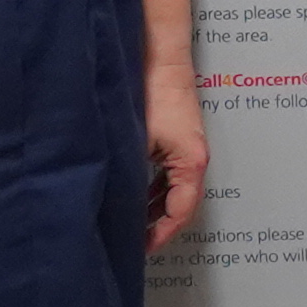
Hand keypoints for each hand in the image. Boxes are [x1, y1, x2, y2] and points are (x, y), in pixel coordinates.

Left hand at [142, 65, 209, 255]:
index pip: (181, 212)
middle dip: (157, 226)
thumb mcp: (136, 142)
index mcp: (191, 163)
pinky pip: (168, 175)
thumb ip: (128, 175)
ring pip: (174, 190)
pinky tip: (134, 194)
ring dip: (154, 208)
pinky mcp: (177, 140)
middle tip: (134, 243)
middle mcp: (194, 159)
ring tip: (131, 225)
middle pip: (181, 204)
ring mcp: (187, 149)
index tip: (142, 248)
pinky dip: (153, 189)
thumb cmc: (154, 91)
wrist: (159, 57)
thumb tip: (112, 203)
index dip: (161, 234)